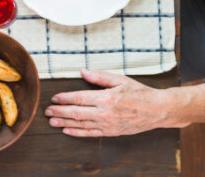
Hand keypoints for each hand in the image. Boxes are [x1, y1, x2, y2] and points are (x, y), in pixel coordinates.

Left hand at [45, 70, 204, 136]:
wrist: (157, 110)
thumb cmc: (139, 92)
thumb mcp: (120, 79)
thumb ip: (99, 77)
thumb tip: (82, 72)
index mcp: (106, 98)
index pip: (78, 98)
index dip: (64, 99)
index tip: (54, 98)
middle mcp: (105, 113)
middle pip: (76, 113)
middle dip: (59, 112)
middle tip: (47, 111)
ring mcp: (108, 124)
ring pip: (81, 125)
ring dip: (65, 123)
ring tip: (52, 121)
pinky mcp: (112, 132)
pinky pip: (91, 133)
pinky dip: (77, 133)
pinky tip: (67, 131)